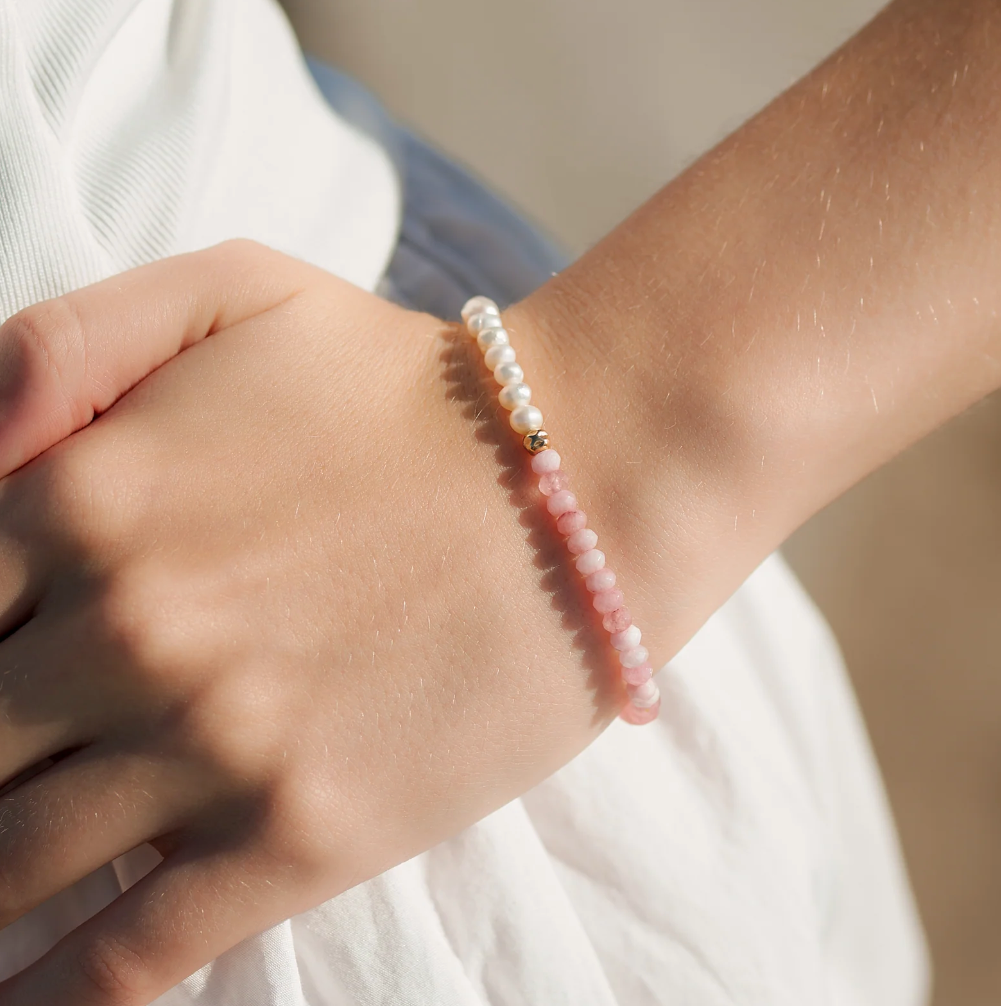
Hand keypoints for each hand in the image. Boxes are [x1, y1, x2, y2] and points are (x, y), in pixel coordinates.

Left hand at [0, 241, 639, 1003]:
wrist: (590, 478)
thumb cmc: (411, 384)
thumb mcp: (237, 293)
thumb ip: (62, 341)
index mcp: (87, 495)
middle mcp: (127, 632)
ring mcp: (214, 745)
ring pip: (8, 869)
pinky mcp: (302, 833)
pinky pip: (125, 960)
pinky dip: (54, 991)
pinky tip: (34, 992)